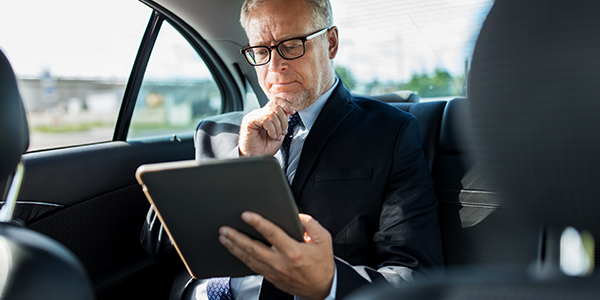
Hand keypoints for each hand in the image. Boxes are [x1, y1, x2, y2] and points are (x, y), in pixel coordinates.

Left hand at [219, 212, 334, 299]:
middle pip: (253, 248)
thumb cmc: (322, 265)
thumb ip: (310, 224)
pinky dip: (241, 258)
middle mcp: (280, 262)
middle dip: (236, 237)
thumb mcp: (324, 240)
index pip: (271, 233)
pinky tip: (235, 251)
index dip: (257, 223)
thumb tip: (297, 216)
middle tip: (225, 229)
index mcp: (293, 251)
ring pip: (248, 258)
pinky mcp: (270, 277)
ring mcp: (273, 271)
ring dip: (234, 247)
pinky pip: (252, 267)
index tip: (246, 215)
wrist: (322, 289)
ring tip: (224, 238)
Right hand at [239, 98, 294, 155]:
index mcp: (266, 115)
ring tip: (276, 136)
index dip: (286, 104)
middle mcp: (259, 113)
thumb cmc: (265, 148)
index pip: (276, 101)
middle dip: (283, 120)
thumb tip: (288, 111)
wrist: (256, 157)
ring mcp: (253, 116)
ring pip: (272, 113)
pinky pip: (265, 119)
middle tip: (282, 132)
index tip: (292, 112)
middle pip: (276, 106)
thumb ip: (283, 121)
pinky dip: (272, 129)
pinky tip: (271, 135)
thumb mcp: (279, 133)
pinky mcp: (249, 121)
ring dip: (278, 127)